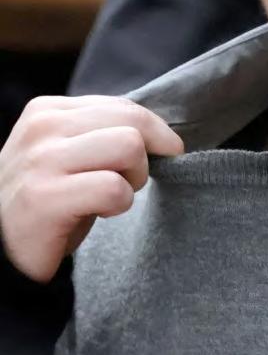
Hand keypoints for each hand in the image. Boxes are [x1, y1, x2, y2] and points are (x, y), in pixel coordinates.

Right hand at [0, 95, 183, 282]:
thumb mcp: (73, 153)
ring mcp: (40, 160)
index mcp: (46, 111)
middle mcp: (40, 128)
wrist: (1, 248)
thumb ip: (105, 131)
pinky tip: (96, 212)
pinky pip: (114, 188)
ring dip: (133, 178)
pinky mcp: (43, 197)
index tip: (157, 155)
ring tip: (109, 196)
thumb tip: (166, 133)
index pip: (125, 106)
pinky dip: (118, 204)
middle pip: (133, 122)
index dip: (153, 134)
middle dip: (145, 156)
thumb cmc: (49, 199)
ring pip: (129, 147)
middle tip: (126, 182)